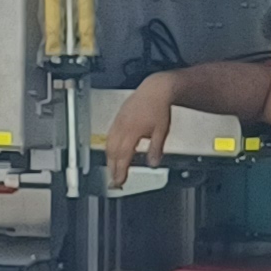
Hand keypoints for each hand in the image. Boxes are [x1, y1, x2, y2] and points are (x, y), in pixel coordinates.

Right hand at [98, 73, 179, 189]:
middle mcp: (122, 127)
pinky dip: (109, 147)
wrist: (155, 89)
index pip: (123, 156)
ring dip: (109, 159)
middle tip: (114, 180)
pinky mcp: (118, 118)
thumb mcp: (162, 131)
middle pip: (113, 152)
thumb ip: (156, 149)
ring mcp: (118, 122)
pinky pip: (109, 135)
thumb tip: (153, 163)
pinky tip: (112, 152)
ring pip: (109, 144)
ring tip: (112, 170)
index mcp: (132, 131)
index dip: (120, 170)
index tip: (120, 181)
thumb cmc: (159, 107)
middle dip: (112, 168)